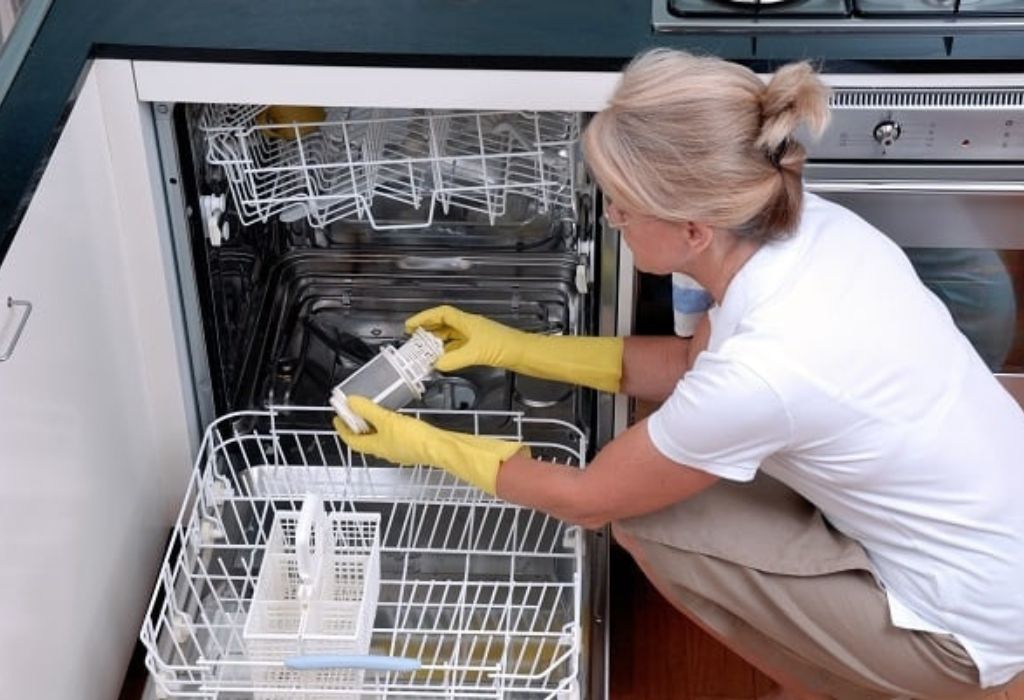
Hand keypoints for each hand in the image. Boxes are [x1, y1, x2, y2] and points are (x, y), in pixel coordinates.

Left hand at [332, 396, 524, 494]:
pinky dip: (388, 426)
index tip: (337, 418)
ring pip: (380, 437)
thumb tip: (351, 402)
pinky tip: (394, 417)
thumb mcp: (387, 420)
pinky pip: (394, 435)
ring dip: (373, 426)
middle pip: (365, 440)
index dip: (342, 429)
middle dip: (357, 426)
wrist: (441, 447)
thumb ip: (368, 410)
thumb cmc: (416, 439)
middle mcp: (386, 451)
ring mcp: (399, 450)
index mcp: (376, 447)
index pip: (352, 441)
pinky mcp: (412, 446)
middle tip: (354, 412)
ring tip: (371, 411)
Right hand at [406, 305, 624, 392]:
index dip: (424, 317)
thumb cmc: (505, 348)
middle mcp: (471, 326)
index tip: (409, 326)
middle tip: (412, 340)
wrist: (527, 354)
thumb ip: (454, 359)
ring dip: (437, 343)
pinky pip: (459, 347)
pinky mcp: (483, 348)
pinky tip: (443, 362)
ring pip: (452, 337)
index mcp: (468, 321)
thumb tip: (435, 365)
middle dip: (428, 330)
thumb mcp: (476, 353)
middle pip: (445, 324)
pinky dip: (449, 353)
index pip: (442, 314)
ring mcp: (477, 336)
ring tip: (423, 353)